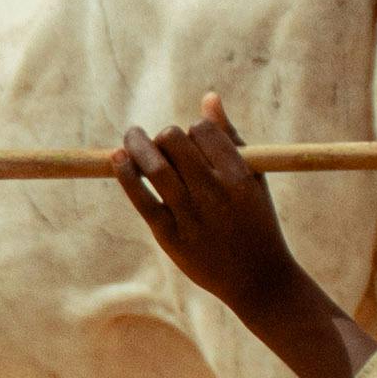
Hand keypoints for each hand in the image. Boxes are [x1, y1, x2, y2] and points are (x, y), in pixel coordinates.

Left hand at [112, 97, 368, 377]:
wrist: (258, 280)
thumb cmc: (256, 222)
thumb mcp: (254, 179)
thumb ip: (231, 138)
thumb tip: (208, 98)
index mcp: (239, 177)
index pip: (203, 131)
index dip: (193, 131)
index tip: (192, 144)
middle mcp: (214, 195)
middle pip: (175, 141)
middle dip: (165, 137)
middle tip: (161, 144)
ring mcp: (191, 216)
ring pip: (154, 166)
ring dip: (136, 144)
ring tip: (131, 137)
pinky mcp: (170, 236)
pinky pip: (141, 198)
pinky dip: (125, 174)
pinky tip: (118, 159)